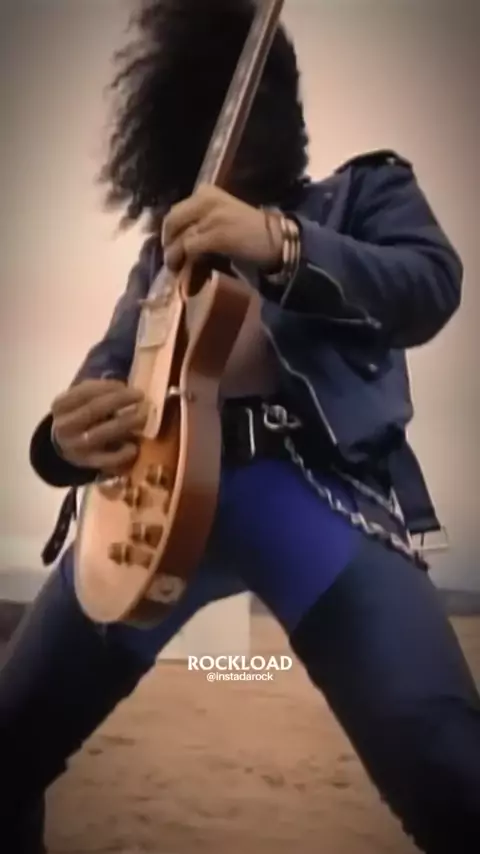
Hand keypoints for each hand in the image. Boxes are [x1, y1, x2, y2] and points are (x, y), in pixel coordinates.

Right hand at [51, 379, 148, 474]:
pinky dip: (122, 454)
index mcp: (60, 405)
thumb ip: (97, 390)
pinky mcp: (88, 463)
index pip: (84, 392)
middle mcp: (64, 426)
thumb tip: (125, 387)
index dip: (107, 386)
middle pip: (93, 409)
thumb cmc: (80, 415)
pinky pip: (106, 460)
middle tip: (140, 395)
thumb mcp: (80, 399)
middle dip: (119, 400)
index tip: (125, 384)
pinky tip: (134, 446)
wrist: (67, 446)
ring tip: (142, 417)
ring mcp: (75, 446)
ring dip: (124, 424)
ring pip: (100, 434)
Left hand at [161, 184, 282, 273]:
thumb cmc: (250, 232)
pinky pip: (190, 247)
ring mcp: (211, 217)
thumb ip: (201, 221)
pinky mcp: (216, 235)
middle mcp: (206, 200)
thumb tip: (179, 240)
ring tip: (175, 268)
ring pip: (179, 237)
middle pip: (172, 221)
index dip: (169, 231)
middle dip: (167, 242)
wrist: (275, 240)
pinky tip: (185, 270)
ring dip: (174, 255)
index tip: (170, 246)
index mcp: (207, 193)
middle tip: (170, 260)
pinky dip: (185, 260)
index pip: (176, 211)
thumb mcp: (222, 217)